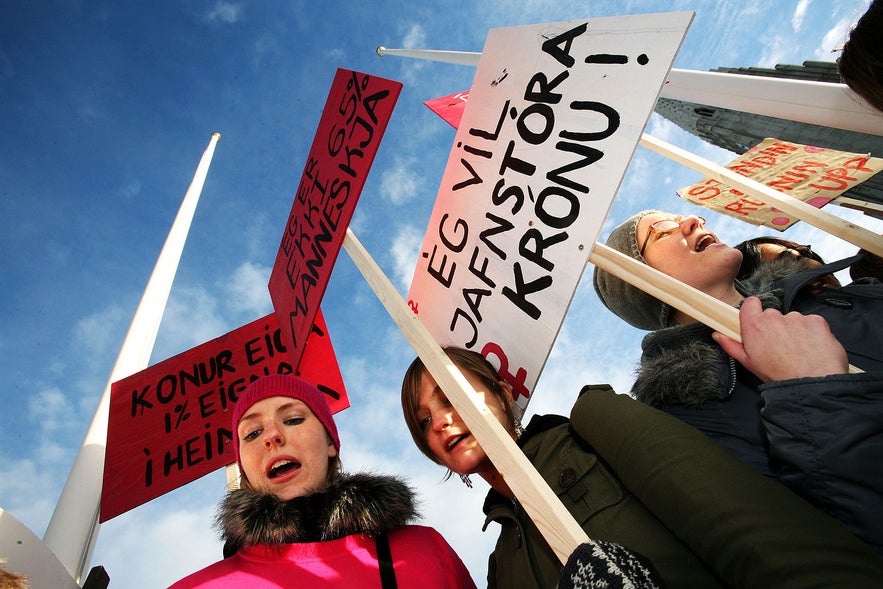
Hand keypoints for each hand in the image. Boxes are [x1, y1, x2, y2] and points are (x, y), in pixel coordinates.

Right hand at [712, 297, 848, 381]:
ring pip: (794, 320)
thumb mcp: (749, 363)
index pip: (751, 303)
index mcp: (754, 325)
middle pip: (773, 315)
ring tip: (799, 351)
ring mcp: (796, 318)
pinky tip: (812, 348)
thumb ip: (731, 345)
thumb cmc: (778, 375)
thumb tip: (718, 335)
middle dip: (776, 326)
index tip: (758, 320)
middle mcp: (774, 317)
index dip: (755, 310)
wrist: (809, 384)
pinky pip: (812, 323)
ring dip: (795, 331)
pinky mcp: (816, 321)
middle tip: (781, 346)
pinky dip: (813, 333)